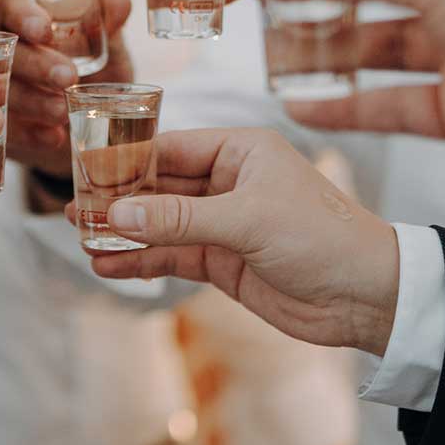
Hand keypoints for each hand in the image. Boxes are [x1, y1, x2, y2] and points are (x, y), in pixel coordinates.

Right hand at [0, 0, 132, 173]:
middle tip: (67, 77)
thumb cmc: (90, 62)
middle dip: (35, 63)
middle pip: (2, 49)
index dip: (25, 17)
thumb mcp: (102, 41)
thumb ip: (105, 22)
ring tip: (63, 111)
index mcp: (14, 8)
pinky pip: (3, 127)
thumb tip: (119, 2)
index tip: (45, 30)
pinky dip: (30, 134)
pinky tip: (53, 136)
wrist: (86, 112)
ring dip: (32, 101)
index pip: (11, 6)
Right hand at [89, 128, 399, 354]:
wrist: (369, 297)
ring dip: (124, 234)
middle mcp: (229, 181)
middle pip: (158, 186)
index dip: (126, 159)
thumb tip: (116, 216)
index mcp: (241, 150)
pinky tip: (110, 266)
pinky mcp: (223, 262)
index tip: (85, 171)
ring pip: (160, 225)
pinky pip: (172, 256)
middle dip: (118, 200)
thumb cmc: (322, 238)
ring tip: (83, 240)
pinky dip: (142, 262)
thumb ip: (177, 219)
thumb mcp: (246, 220)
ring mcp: (224, 223)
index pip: (169, 147)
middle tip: (75, 209)